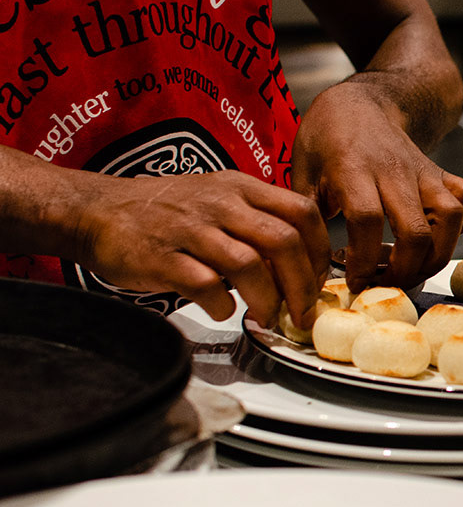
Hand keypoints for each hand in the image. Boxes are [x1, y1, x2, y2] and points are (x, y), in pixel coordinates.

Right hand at [74, 170, 330, 328]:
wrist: (97, 210)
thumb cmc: (168, 210)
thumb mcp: (220, 198)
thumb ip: (258, 220)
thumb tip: (300, 263)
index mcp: (242, 188)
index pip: (303, 212)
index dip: (321, 250)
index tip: (321, 279)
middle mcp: (221, 204)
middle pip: (283, 241)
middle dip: (302, 285)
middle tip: (302, 312)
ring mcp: (191, 229)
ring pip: (248, 264)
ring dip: (267, 299)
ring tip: (268, 317)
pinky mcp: (162, 257)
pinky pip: (205, 285)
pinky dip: (222, 305)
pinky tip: (224, 311)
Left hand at [291, 86, 462, 292]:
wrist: (362, 102)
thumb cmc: (326, 138)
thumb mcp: (302, 170)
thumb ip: (306, 214)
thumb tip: (304, 263)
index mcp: (354, 168)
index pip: (366, 220)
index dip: (362, 259)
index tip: (353, 281)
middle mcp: (395, 170)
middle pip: (416, 230)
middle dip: (403, 271)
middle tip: (383, 285)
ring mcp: (424, 171)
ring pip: (450, 218)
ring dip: (436, 255)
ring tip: (411, 270)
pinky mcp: (441, 173)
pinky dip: (459, 227)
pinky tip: (435, 241)